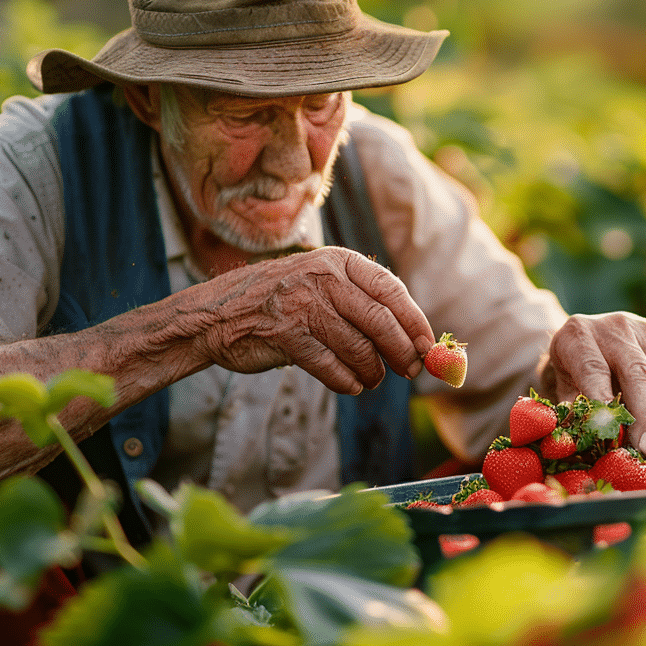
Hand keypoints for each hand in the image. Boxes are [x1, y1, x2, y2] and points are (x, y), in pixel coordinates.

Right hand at [190, 247, 434, 394]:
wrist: (216, 314)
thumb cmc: (279, 301)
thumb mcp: (318, 282)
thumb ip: (358, 299)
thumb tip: (412, 335)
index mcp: (338, 261)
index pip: (391, 290)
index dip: (415, 321)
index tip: (428, 345)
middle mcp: (323, 278)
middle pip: (381, 321)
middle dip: (401, 351)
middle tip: (410, 370)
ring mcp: (304, 306)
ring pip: (359, 348)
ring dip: (373, 371)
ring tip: (372, 379)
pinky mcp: (287, 336)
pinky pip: (332, 367)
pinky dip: (347, 382)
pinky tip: (351, 385)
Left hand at [538, 312, 645, 455]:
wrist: (589, 345)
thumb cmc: (573, 373)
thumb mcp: (562, 388)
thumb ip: (572, 411)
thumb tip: (589, 436)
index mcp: (578, 335)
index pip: (592, 367)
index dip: (601, 399)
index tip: (607, 429)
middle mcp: (616, 326)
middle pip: (636, 372)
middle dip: (642, 417)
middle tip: (640, 450)